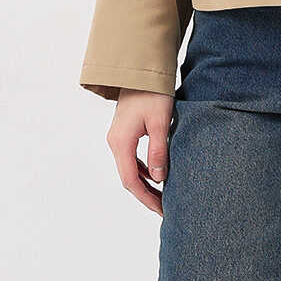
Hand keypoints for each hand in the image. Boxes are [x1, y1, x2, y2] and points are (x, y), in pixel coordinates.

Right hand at [106, 90, 174, 217]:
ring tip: (163, 195)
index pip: (131, 181)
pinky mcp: (124, 132)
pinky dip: (144, 170)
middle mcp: (115, 142)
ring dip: (145, 184)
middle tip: (165, 208)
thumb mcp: (161, 122)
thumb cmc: (153, 93)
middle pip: (129, 178)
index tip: (162, 210)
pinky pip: (132, 158)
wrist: (140, 71)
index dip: (146, 198)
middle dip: (146, 195)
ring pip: (130, 169)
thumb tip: (159, 179)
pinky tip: (157, 174)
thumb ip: (159, 151)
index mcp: (121, 142)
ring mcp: (118, 137)